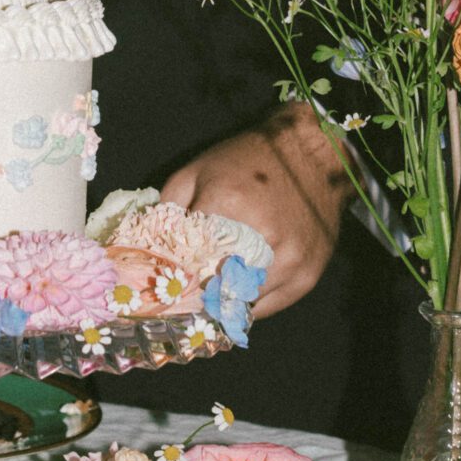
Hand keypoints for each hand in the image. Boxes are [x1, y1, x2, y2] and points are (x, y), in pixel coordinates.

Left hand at [161, 106, 347, 318]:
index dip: (173, 278)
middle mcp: (264, 238)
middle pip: (215, 289)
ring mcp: (290, 260)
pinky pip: (268, 306)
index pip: (187, 262)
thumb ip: (168, 209)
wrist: (310, 154)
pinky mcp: (307, 275)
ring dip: (224, 303)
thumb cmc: (247, 159)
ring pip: (242, 303)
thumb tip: (150, 249)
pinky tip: (238, 291)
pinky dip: (249, 303)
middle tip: (183, 296)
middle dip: (196, 295)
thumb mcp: (196, 171)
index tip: (164, 286)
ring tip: (210, 295)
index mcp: (229, 204)